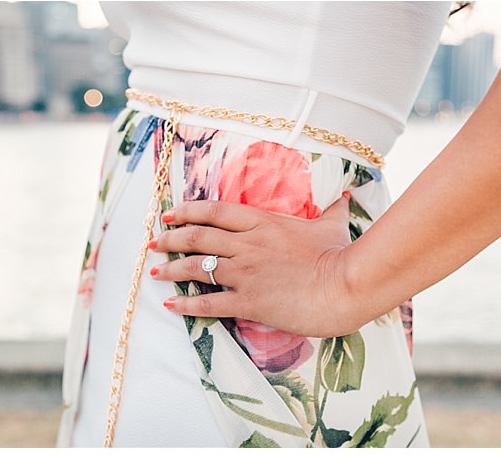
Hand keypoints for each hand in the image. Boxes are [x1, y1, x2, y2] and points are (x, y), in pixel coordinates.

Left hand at [148, 192, 361, 336]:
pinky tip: (172, 305)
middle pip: (197, 237)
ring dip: (171, 269)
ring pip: (196, 267)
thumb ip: (332, 208)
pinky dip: (187, 303)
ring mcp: (245, 272)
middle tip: (154, 243)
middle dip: (170, 239)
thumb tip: (345, 194)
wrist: (346, 286)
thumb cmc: (340, 255)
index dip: (188, 211)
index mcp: (262, 222)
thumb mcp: (332, 224)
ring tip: (155, 273)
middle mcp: (247, 244)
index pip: (214, 211)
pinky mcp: (249, 300)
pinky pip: (209, 302)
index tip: (170, 215)